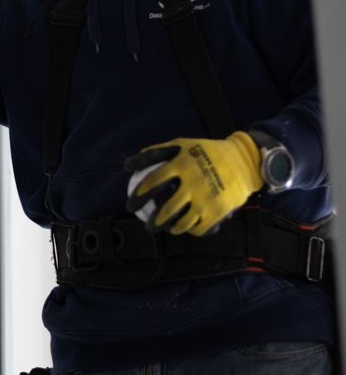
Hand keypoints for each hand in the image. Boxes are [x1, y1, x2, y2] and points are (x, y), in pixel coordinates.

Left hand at [124, 132, 262, 235]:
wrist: (244, 160)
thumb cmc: (208, 151)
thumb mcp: (183, 144)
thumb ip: (157, 152)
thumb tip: (130, 164)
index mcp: (181, 164)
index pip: (152, 182)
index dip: (139, 196)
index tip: (131, 205)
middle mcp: (193, 183)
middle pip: (165, 210)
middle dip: (152, 222)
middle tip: (147, 225)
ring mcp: (206, 198)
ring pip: (181, 224)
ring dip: (170, 229)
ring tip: (165, 228)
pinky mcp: (218, 211)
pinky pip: (198, 228)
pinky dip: (190, 230)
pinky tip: (185, 227)